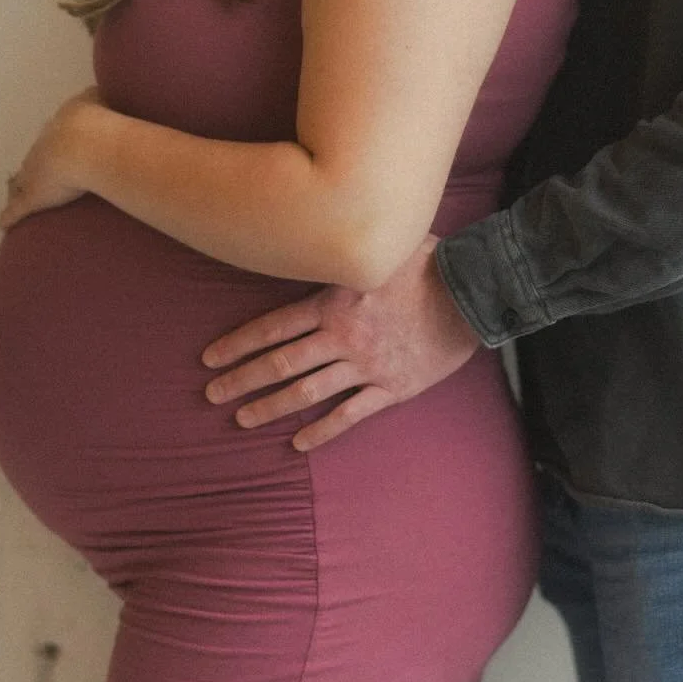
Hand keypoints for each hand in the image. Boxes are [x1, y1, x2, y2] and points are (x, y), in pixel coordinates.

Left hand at [0, 86, 104, 229]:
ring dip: (18, 187)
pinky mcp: (32, 198)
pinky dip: (10, 216)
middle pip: (32, 158)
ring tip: (15, 192)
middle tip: (34, 170)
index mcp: (57, 130)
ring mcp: (33, 174)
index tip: (52, 149)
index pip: (51, 139)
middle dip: (33, 164)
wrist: (86, 144)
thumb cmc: (96, 124)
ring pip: (20, 181)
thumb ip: (99, 96)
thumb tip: (104, 89)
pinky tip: (4, 223)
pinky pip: (17, 209)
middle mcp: (41, 150)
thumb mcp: (98, 100)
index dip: (51, 146)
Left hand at [202, 236, 481, 450]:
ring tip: (242, 419)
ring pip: (307, 392)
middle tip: (212, 395)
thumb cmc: (429, 262)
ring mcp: (366, 365)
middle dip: (241, 380)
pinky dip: (321, 431)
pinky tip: (297, 443)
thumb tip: (317, 237)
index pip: (273, 327)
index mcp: (334, 301)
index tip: (210, 359)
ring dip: (270, 407)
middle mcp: (343, 336)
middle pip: (280, 363)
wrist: (472, 293)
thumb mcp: (376, 250)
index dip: (238, 345)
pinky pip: (349, 414)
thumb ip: (343, 258)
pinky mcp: (391, 387)